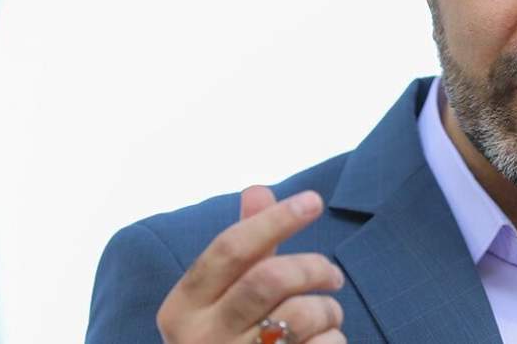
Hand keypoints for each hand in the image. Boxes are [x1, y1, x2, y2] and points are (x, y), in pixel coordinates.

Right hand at [156, 186, 345, 342]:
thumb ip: (243, 248)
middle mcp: (200, 340)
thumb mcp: (221, 299)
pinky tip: (324, 343)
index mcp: (182, 309)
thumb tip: (258, 189)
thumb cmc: (228, 343)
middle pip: (270, 278)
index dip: (275, 219)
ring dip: (329, 308)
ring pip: (301, 314)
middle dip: (314, 266)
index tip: (313, 200)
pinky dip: (334, 339)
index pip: (230, 248)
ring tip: (329, 314)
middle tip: (332, 274)